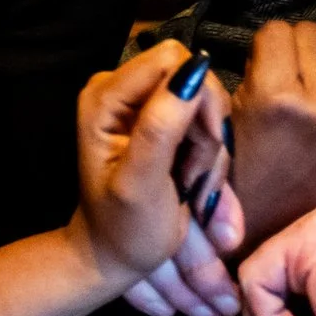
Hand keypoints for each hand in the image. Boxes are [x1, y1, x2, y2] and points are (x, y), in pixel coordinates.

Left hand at [73, 43, 239, 315]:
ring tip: (190, 184)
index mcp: (105, 97)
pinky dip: (209, 152)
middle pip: (193, 77)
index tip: (203, 145)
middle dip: (206, 128)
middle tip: (193, 174)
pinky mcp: (162, 120)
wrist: (115, 256)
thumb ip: (161, 126)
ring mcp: (142, 104)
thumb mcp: (141, 184)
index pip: (171, 60)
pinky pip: (205, 119)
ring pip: (206, 102)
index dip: (198, 97)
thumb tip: (192, 71)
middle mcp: (121, 90)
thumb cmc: (124, 229)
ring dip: (210, 147)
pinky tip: (193, 180)